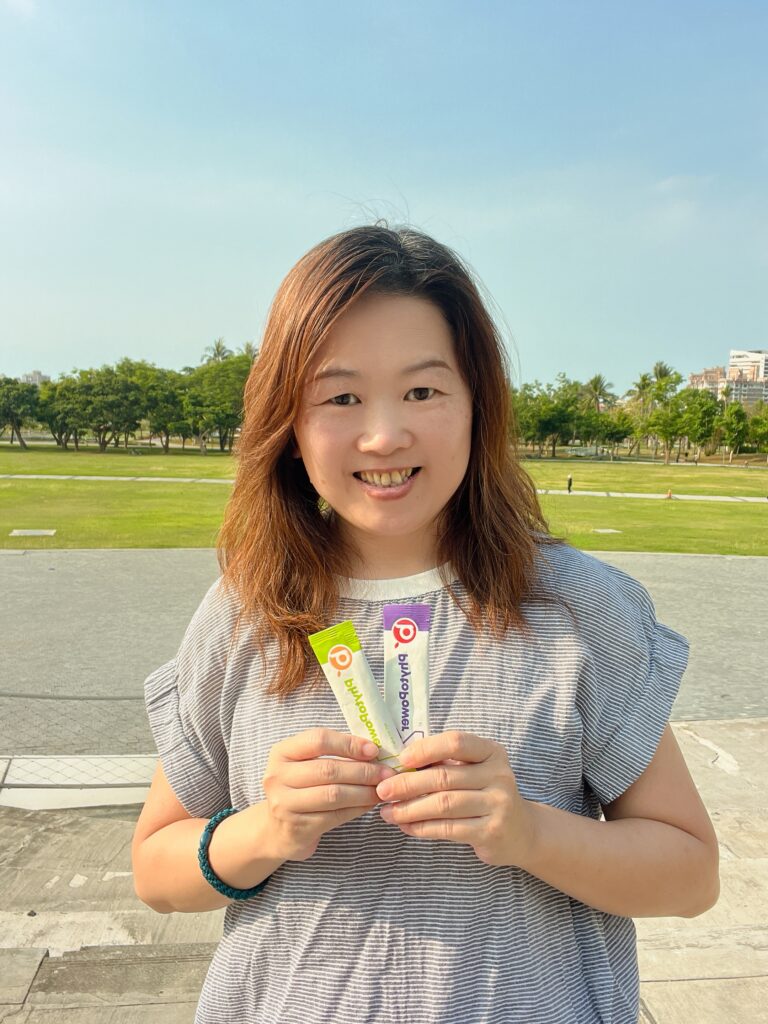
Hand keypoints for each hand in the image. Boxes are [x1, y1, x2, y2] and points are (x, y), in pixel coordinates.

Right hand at [263, 728, 395, 861]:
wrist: (276, 829)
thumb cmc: (299, 788)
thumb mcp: (305, 764)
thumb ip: (332, 754)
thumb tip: (373, 750)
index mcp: (281, 753)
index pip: (318, 740)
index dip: (349, 743)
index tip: (373, 750)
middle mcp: (278, 777)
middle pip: (328, 769)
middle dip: (363, 770)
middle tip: (386, 773)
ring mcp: (285, 804)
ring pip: (334, 795)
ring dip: (364, 791)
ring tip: (382, 789)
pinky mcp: (298, 828)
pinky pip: (335, 816)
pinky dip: (358, 808)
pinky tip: (370, 804)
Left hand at [375, 730, 534, 866]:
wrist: (522, 832)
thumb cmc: (485, 794)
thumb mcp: (474, 771)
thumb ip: (445, 764)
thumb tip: (398, 765)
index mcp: (491, 752)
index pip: (456, 742)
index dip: (426, 749)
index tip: (401, 759)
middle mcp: (499, 775)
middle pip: (444, 777)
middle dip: (407, 784)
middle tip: (383, 791)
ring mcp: (498, 804)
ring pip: (444, 805)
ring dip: (410, 809)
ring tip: (388, 812)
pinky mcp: (492, 832)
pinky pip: (449, 829)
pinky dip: (422, 828)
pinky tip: (406, 827)